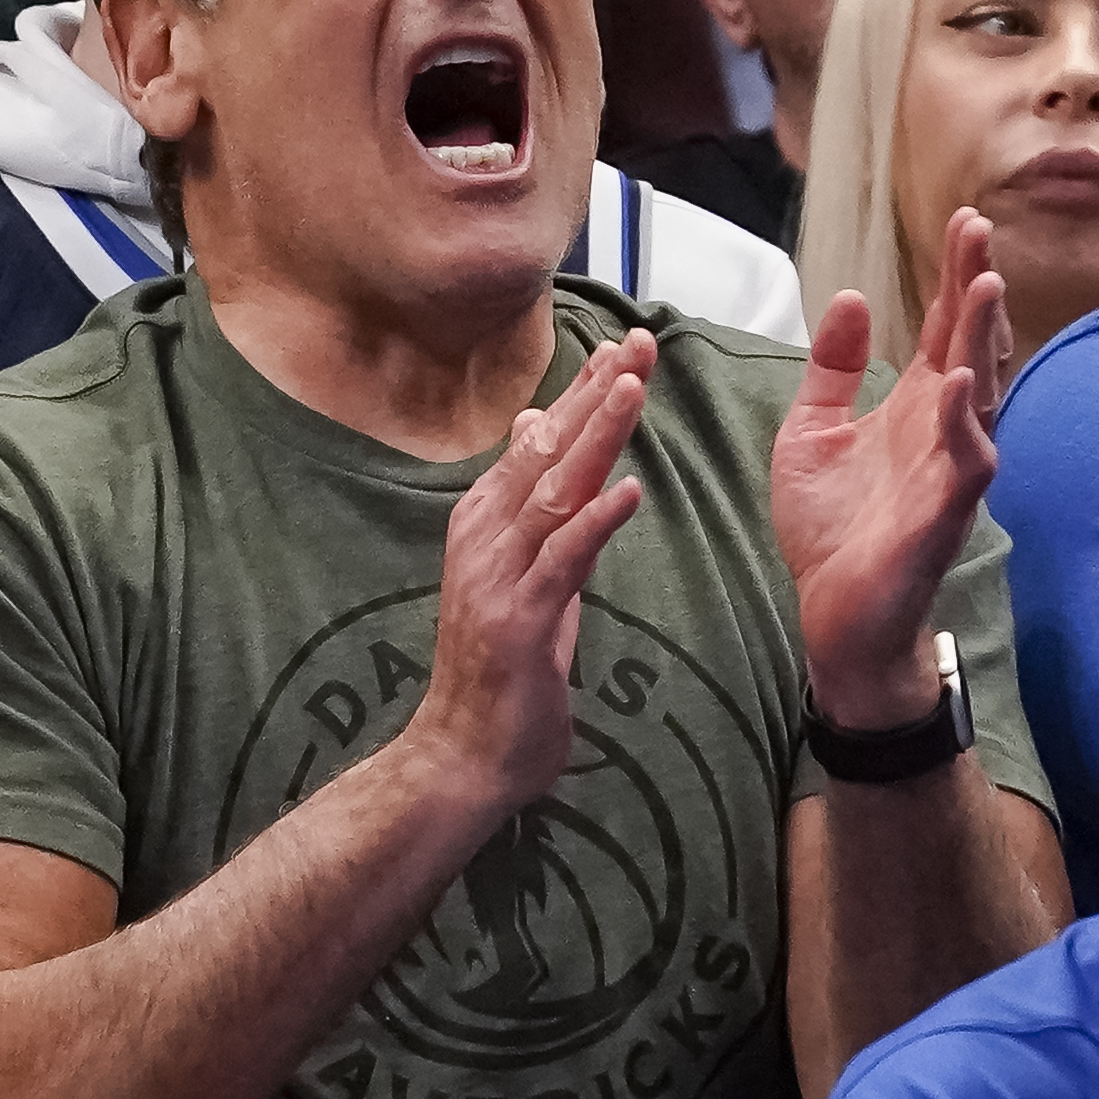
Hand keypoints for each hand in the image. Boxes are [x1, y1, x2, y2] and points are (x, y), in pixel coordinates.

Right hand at [405, 333, 654, 807]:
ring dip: (596, 437)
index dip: (583, 392)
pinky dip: (595, 523)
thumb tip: (537, 427)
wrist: (460, 755)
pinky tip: (629, 491)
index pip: (540, 441)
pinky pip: (562, 562)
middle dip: (595, 393)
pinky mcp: (516, 621)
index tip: (625, 347)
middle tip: (638, 343)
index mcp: (486, 520)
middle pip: (546, 449)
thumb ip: (536, 506)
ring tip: (634, 388)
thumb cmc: (498, 670)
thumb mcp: (521, 573)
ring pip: (553, 491)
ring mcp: (496, 576)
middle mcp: (484, 536)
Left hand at [775, 213, 1011, 726]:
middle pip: (969, 346)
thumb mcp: (811, 433)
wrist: (834, 615)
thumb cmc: (833, 529)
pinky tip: (959, 381)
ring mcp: (950, 472)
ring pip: (978, 395)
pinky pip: (963, 463)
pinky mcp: (942, 516)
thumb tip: (849, 298)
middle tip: (978, 229)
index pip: (943, 328)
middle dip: (976, 288)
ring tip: (984, 285)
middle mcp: (944, 431)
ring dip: (981, 341)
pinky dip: (962, 421)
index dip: (955, 276)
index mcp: (916, 406)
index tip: (964, 220)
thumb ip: (832, 369)